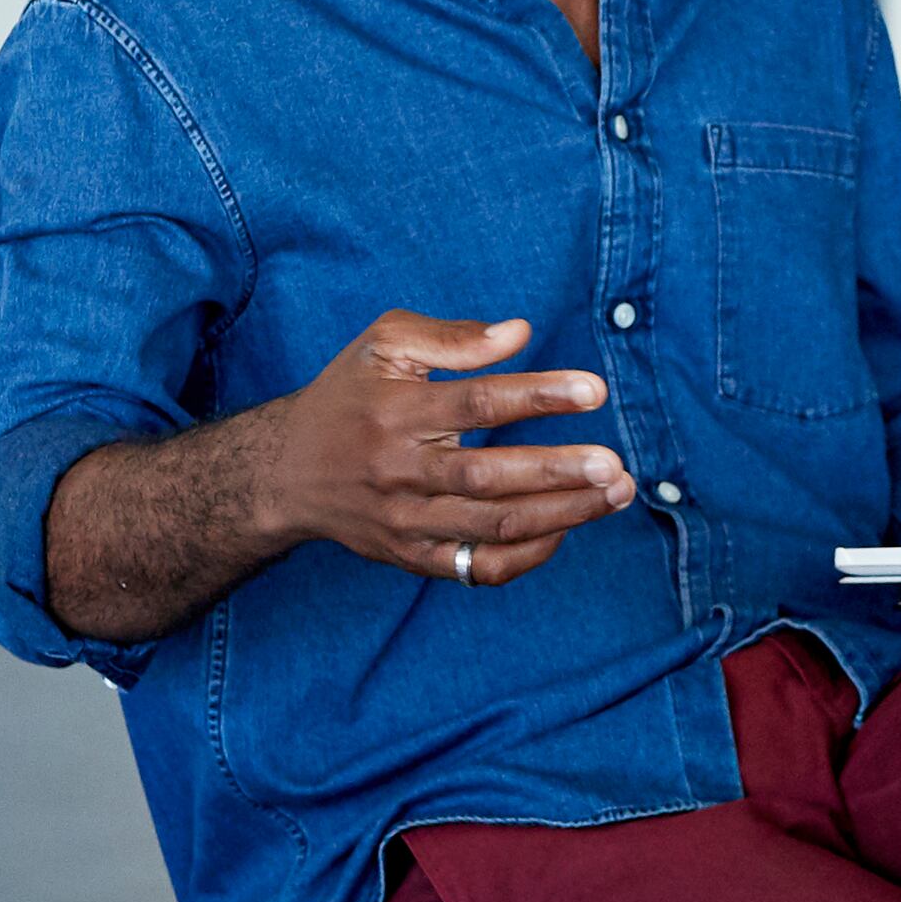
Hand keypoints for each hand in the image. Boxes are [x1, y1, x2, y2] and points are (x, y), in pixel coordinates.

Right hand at [269, 312, 633, 588]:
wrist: (285, 473)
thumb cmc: (348, 397)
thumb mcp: (383, 346)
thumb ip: (451, 337)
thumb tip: (520, 333)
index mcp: (395, 412)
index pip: (475, 403)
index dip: (538, 396)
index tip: (595, 390)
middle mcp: (399, 471)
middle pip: (488, 477)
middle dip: (558, 471)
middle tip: (615, 464)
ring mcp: (406, 522)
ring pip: (493, 527)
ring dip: (562, 514)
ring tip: (616, 493)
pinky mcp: (412, 557)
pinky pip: (479, 568)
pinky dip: (529, 554)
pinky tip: (567, 527)